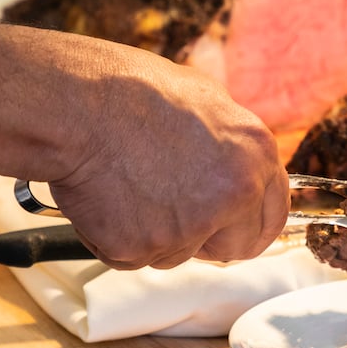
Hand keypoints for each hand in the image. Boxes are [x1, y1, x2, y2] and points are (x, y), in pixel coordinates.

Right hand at [0, 7, 289, 270]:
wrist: (73, 104)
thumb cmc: (130, 92)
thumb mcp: (204, 102)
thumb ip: (231, 147)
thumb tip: (238, 171)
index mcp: (255, 154)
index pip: (273, 216)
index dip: (249, 224)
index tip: (233, 227)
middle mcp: (234, 194)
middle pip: (238, 247)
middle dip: (211, 239)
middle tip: (174, 213)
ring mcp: (190, 227)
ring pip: (180, 252)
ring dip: (157, 232)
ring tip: (128, 183)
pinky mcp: (142, 248)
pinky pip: (135, 255)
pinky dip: (119, 236)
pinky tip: (107, 196)